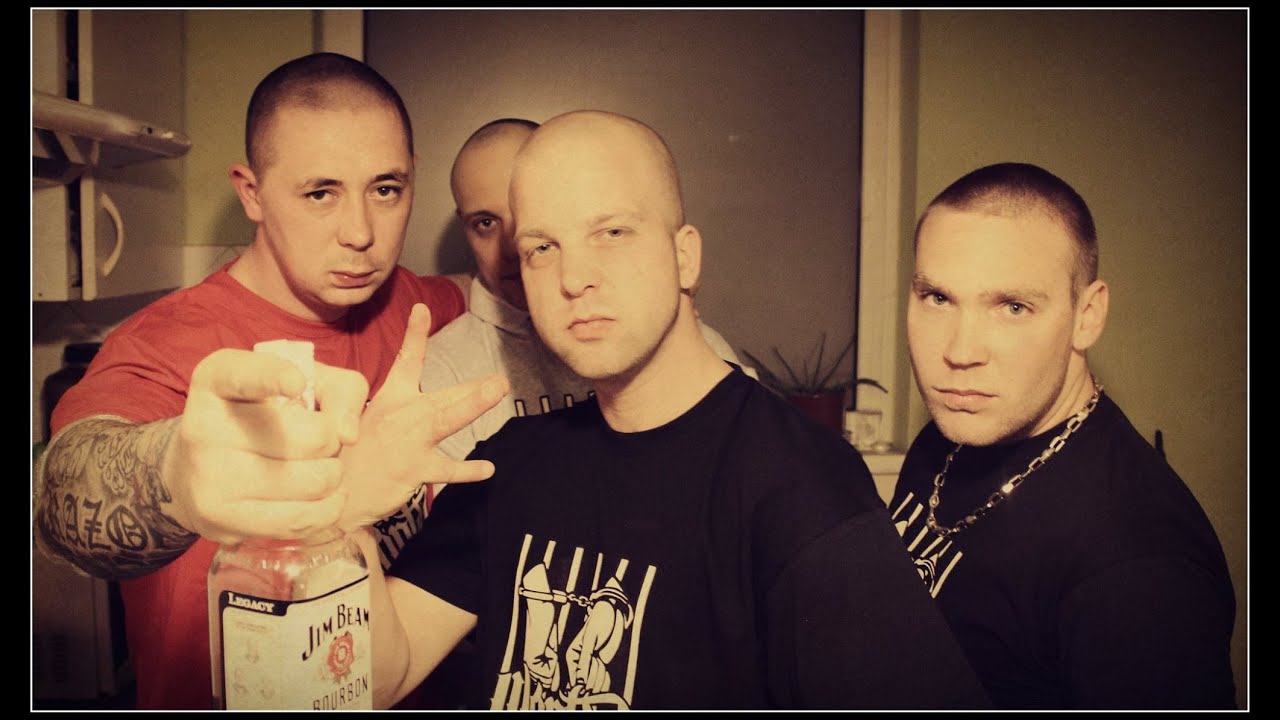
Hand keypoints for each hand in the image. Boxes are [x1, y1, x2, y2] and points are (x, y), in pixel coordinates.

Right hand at [161, 347, 368, 543]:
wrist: (201, 469)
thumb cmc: (268, 416)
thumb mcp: (306, 384)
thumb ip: (342, 391)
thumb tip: (349, 434)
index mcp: (217, 379)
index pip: (244, 375)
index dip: (274, 378)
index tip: (297, 384)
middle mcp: (202, 426)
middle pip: (311, 438)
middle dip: (331, 441)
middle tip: (318, 441)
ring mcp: (207, 477)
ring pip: (314, 482)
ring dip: (331, 475)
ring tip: (315, 467)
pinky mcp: (220, 520)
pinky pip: (302, 520)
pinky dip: (328, 508)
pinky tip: (320, 495)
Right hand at [338, 303, 508, 530]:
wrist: (331, 489)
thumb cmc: (354, 453)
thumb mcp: (369, 418)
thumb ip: (402, 407)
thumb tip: (435, 402)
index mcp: (389, 399)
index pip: (405, 361)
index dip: (414, 334)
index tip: (421, 309)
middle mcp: (400, 416)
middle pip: (442, 397)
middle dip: (472, 388)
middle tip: (500, 381)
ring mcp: (407, 442)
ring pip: (444, 421)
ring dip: (472, 406)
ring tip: (497, 392)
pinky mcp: (411, 470)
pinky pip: (445, 470)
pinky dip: (467, 470)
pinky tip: (488, 469)